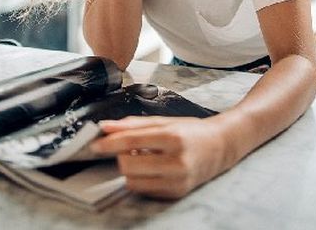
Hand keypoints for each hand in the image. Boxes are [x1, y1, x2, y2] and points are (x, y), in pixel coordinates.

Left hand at [91, 116, 230, 198]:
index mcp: (174, 137)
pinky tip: (153, 168)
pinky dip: (141, 179)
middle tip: (130, 149)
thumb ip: (133, 124)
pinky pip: (143, 190)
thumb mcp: (165, 122)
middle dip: (122, 156)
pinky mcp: (176, 193)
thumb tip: (106, 127)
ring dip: (130, 169)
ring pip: (132, 181)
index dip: (110, 143)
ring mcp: (177, 180)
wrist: (221, 147)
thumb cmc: (192, 131)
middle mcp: (177, 161)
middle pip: (128, 165)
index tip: (95, 144)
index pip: (132, 141)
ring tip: (144, 158)